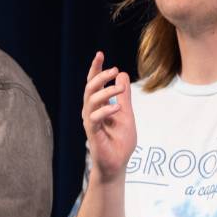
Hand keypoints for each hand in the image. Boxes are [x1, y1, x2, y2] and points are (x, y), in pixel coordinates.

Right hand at [82, 52, 135, 178]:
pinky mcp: (93, 133)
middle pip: (89, 88)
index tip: (100, 54)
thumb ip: (124, 96)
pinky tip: (116, 108)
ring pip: (91, 100)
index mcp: (99, 105)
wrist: (118, 163)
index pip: (94, 83)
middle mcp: (91, 111)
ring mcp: (91, 122)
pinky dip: (105, 111)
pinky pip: (94, 118)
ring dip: (105, 91)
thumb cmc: (120, 141)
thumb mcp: (126, 114)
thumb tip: (122, 74)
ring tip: (120, 88)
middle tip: (114, 70)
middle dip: (100, 76)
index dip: (96, 68)